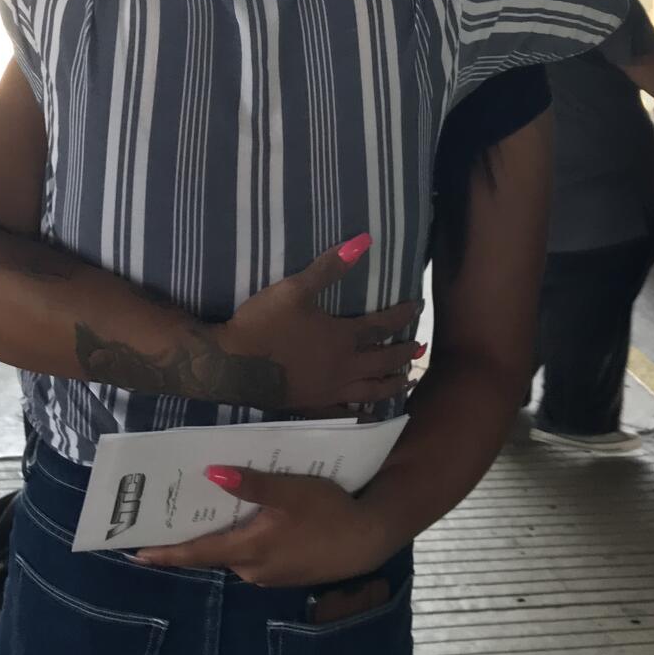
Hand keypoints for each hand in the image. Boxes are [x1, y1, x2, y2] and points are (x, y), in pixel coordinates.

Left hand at [134, 466, 397, 585]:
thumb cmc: (329, 511)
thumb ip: (252, 485)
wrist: (367, 538)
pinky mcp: (285, 571)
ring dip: (220, 537)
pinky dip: (243, 540)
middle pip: (213, 553)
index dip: (166, 554)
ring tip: (207, 511)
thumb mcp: (291, 491)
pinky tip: (249, 521)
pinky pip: (253, 555)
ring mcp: (270, 573)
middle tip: (167, 519)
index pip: (197, 555)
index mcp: (250, 550)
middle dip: (191, 539)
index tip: (137, 554)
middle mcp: (254, 569)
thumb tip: (212, 474)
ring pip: (234, 554)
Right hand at [214, 234, 422, 411]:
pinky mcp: (314, 405)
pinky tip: (368, 413)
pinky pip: (346, 413)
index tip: (416, 307)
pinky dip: (363, 413)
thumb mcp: (295, 289)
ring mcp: (330, 390)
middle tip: (420, 348)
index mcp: (343, 338)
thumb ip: (329, 267)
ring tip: (406, 381)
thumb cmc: (265, 324)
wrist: (233, 365)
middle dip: (405, 353)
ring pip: (372, 390)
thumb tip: (364, 241)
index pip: (382, 326)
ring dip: (393, 384)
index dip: (402, 315)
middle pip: (384, 361)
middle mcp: (345, 367)